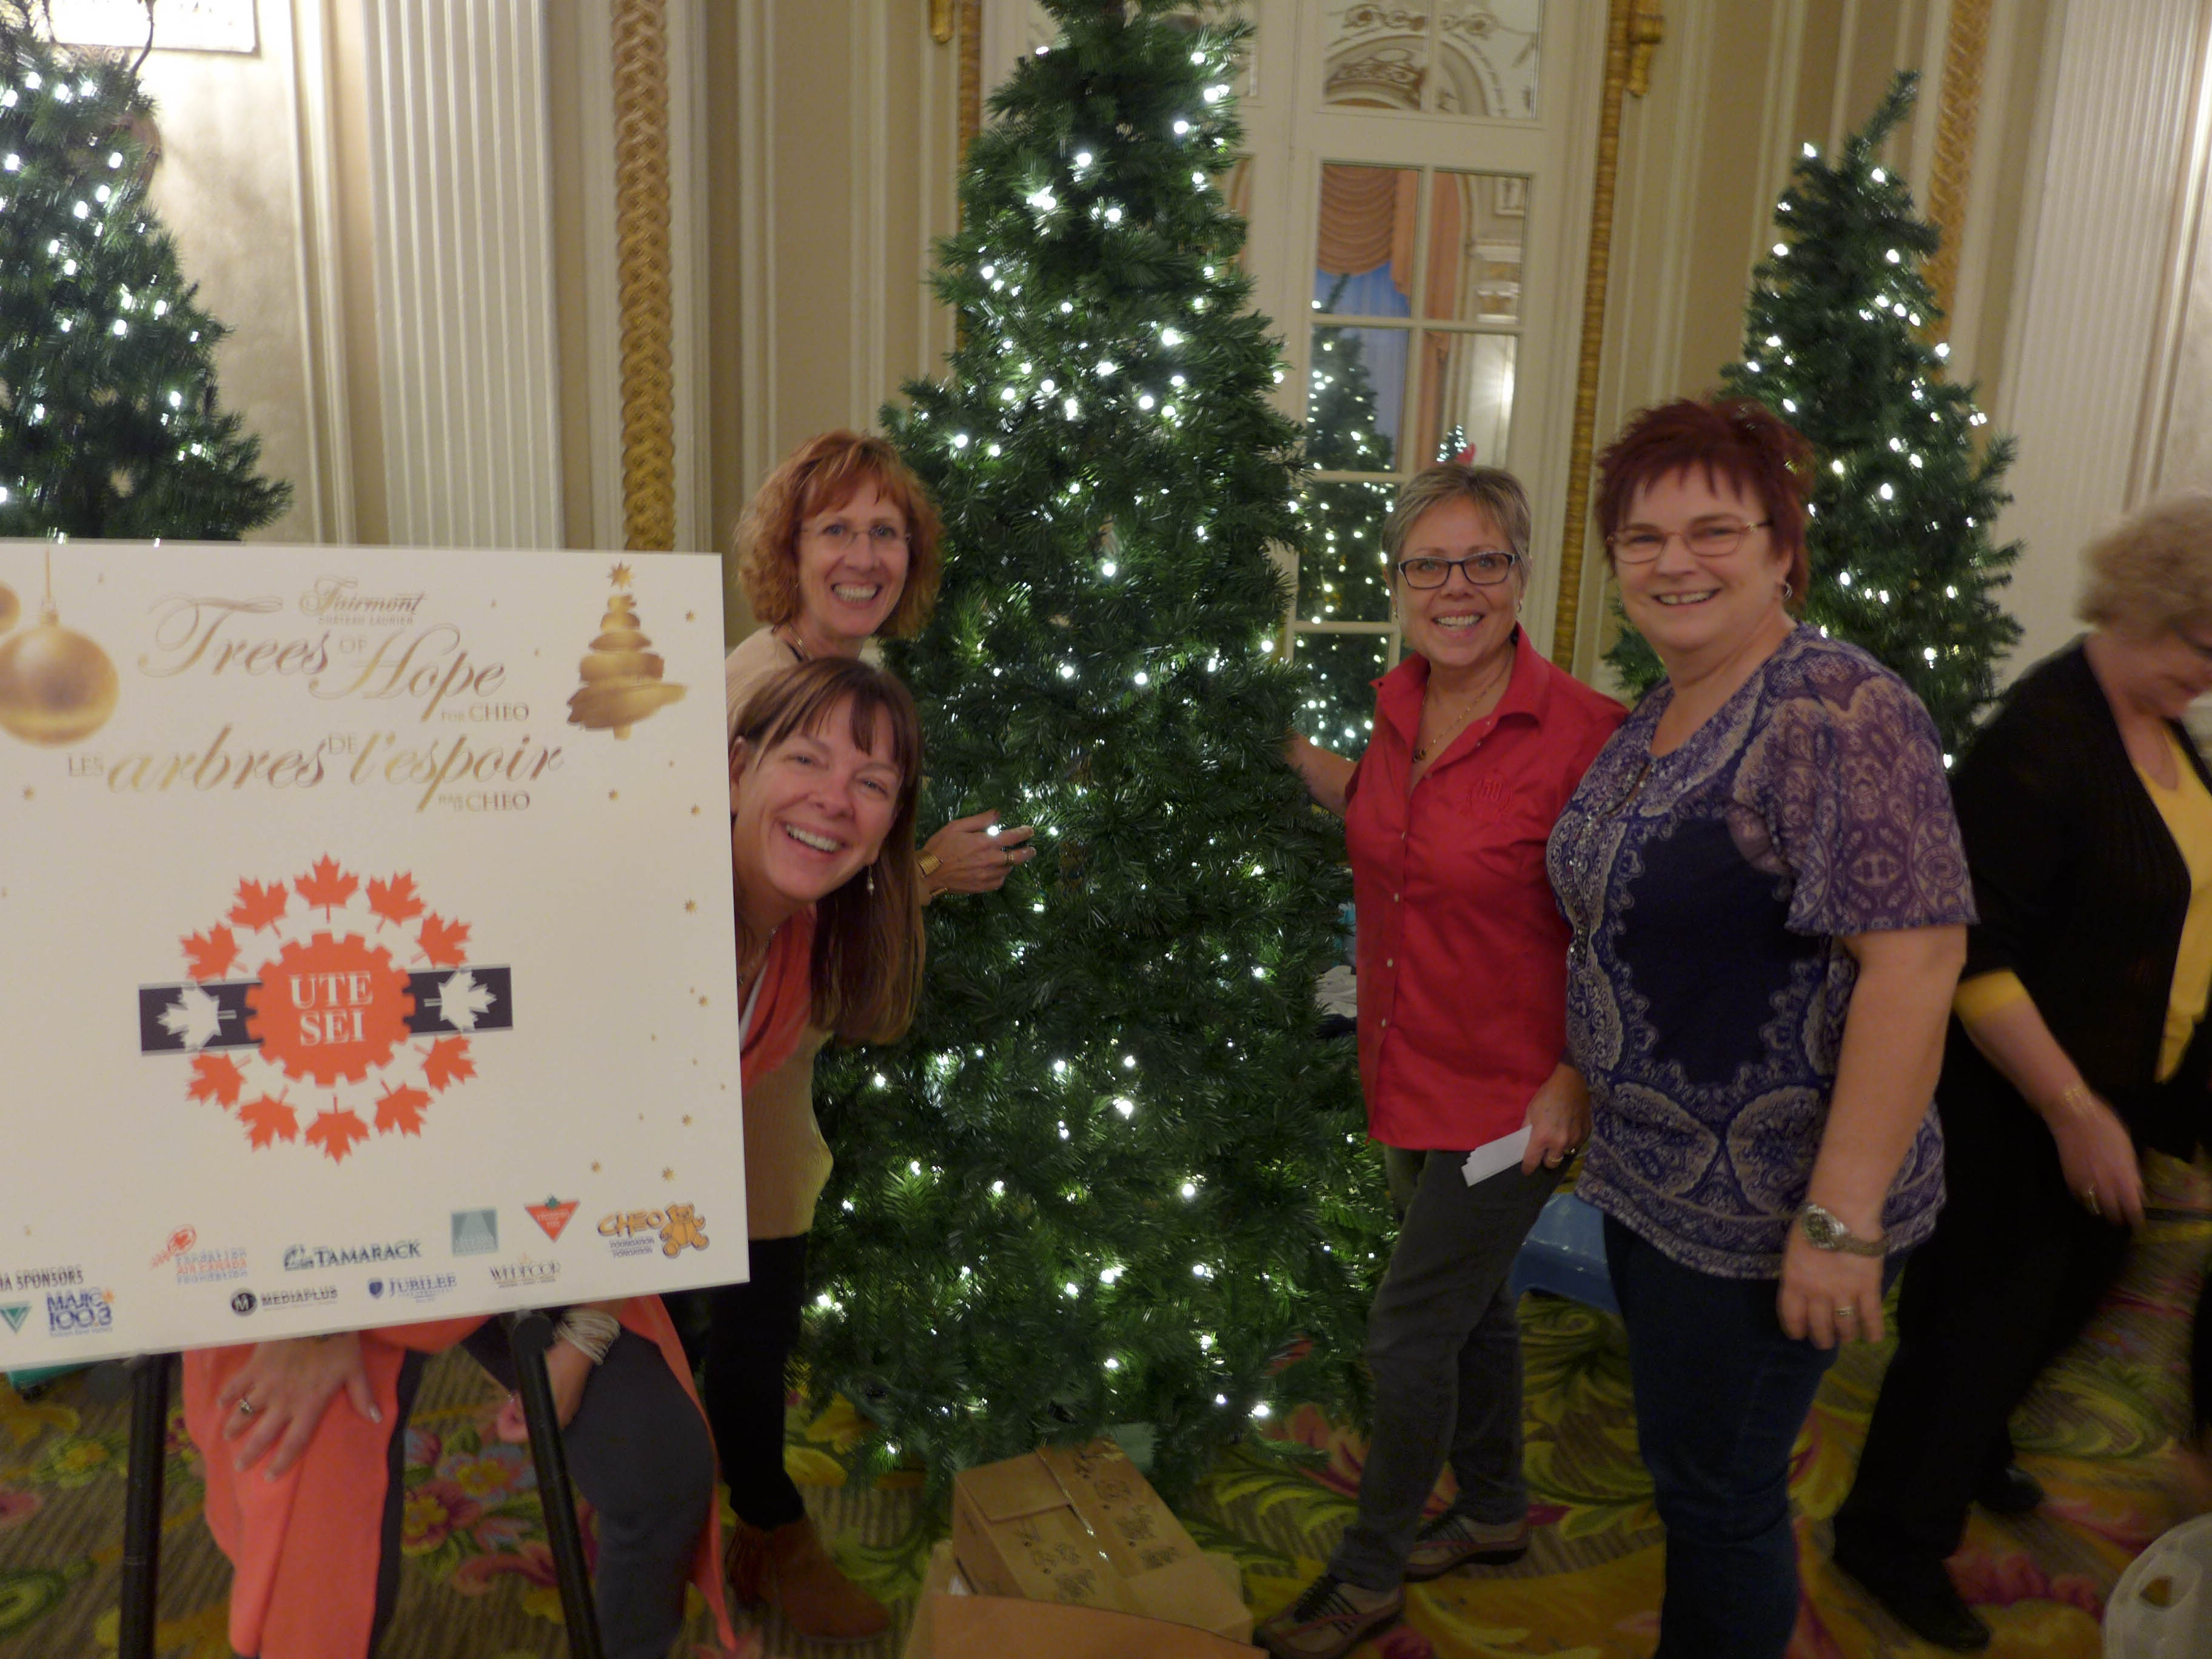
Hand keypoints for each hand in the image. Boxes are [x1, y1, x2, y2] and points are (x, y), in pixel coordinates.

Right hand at [217, 1332, 378, 1477]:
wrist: (317, 1315)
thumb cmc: (339, 1343)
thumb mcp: (354, 1370)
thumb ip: (362, 1396)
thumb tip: (376, 1419)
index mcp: (309, 1405)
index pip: (294, 1442)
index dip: (281, 1462)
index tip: (269, 1477)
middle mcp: (284, 1401)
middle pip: (262, 1435)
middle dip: (249, 1453)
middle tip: (239, 1466)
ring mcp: (266, 1385)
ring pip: (244, 1413)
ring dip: (234, 1426)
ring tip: (228, 1436)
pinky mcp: (254, 1367)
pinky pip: (235, 1386)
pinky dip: (226, 1395)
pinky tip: (220, 1403)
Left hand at [494, 1339, 592, 1444]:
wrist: (577, 1352)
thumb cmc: (553, 1368)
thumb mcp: (530, 1386)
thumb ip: (520, 1406)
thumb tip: (516, 1414)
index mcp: (548, 1421)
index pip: (515, 1436)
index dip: (504, 1423)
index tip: (504, 1406)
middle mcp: (558, 1422)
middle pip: (527, 1427)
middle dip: (515, 1414)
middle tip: (513, 1396)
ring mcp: (566, 1412)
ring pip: (537, 1417)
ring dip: (526, 1406)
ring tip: (525, 1389)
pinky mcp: (570, 1402)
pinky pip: (547, 1408)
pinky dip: (538, 1402)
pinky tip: (538, 1387)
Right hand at [923, 810, 1035, 894]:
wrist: (929, 873)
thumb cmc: (941, 846)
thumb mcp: (957, 826)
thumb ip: (979, 820)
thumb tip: (997, 813)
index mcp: (985, 843)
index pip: (1012, 836)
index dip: (1024, 833)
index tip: (1030, 831)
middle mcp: (991, 860)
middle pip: (1017, 857)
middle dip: (1028, 852)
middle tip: (1032, 850)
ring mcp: (988, 875)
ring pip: (1008, 870)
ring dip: (1011, 864)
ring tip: (1010, 860)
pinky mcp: (983, 887)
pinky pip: (999, 882)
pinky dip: (1001, 876)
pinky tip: (998, 872)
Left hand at [1521, 1063, 1590, 1173]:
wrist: (1571, 1083)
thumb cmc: (1547, 1095)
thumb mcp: (1530, 1111)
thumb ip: (1526, 1129)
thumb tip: (1524, 1142)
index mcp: (1542, 1137)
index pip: (1533, 1161)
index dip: (1528, 1168)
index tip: (1526, 1170)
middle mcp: (1560, 1142)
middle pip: (1551, 1164)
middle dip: (1546, 1159)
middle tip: (1544, 1149)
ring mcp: (1575, 1139)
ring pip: (1565, 1155)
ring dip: (1560, 1150)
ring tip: (1558, 1137)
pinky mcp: (1586, 1134)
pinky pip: (1577, 1145)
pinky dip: (1571, 1142)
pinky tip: (1569, 1130)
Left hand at [1777, 1224, 1885, 1347]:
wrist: (1841, 1214)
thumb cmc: (1813, 1223)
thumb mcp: (1793, 1250)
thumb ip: (1798, 1273)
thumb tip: (1803, 1285)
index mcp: (1794, 1282)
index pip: (1792, 1315)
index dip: (1795, 1329)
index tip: (1798, 1335)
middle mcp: (1817, 1294)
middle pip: (1819, 1326)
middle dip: (1822, 1338)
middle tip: (1825, 1342)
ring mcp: (1844, 1294)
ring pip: (1845, 1326)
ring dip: (1845, 1335)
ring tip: (1847, 1337)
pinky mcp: (1868, 1289)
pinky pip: (1871, 1317)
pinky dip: (1873, 1330)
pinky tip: (1873, 1338)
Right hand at [2047, 1087, 2143, 1226]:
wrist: (2073, 1116)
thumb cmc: (2105, 1126)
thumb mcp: (2127, 1147)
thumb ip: (2131, 1171)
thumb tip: (2137, 1189)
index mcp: (2123, 1176)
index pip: (2132, 1206)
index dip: (2135, 1217)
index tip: (2138, 1222)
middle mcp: (2104, 1184)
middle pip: (2113, 1212)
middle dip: (2118, 1217)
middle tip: (2121, 1219)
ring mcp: (2085, 1182)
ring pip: (2095, 1207)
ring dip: (2102, 1210)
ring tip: (2106, 1211)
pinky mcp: (2070, 1179)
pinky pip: (2080, 1197)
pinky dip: (2086, 1199)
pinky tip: (2090, 1196)